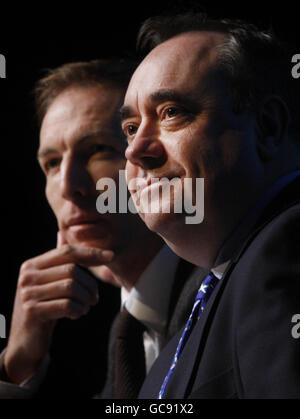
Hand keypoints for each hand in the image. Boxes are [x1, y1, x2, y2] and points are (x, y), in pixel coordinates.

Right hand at [4, 235, 113, 384]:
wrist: (25, 341)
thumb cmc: (42, 307)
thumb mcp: (46, 282)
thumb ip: (55, 261)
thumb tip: (63, 235)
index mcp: (32, 265)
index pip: (67, 252)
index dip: (91, 253)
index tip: (111, 256)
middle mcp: (28, 276)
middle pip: (72, 270)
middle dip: (90, 285)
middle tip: (95, 298)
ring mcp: (28, 294)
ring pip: (71, 287)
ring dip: (85, 299)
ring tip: (85, 307)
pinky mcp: (33, 312)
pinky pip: (67, 305)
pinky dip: (78, 310)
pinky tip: (77, 314)